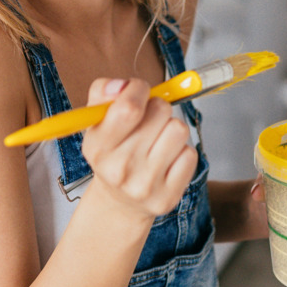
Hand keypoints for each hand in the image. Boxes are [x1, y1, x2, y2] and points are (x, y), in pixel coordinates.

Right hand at [81, 78, 197, 219]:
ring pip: (179, 129)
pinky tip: (166, 159)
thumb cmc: (112, 150)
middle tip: (147, 120)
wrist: (120, 201)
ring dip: (171, 128)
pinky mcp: (168, 197)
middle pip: (160, 110)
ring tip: (158, 139)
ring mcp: (145, 186)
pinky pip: (190, 154)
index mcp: (97, 147)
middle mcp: (119, 169)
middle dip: (157, 107)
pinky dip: (181, 151)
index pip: (129, 108)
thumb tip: (122, 85)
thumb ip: (103, 92)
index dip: (139, 89)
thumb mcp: (96, 120)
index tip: (138, 91)